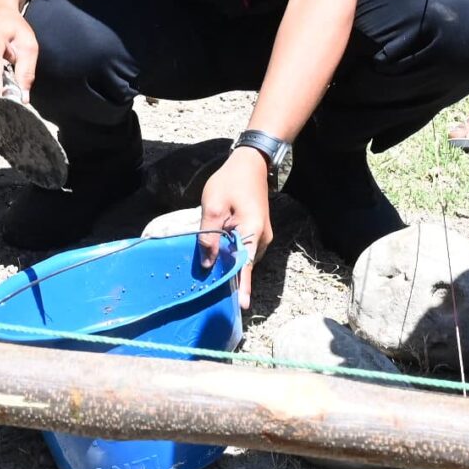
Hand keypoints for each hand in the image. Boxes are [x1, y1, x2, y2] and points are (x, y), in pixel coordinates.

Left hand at [195, 147, 272, 302]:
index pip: (245, 265)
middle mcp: (261, 238)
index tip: (241, 306)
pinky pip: (245, 249)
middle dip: (230, 276)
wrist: (251, 162)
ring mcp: (262, 235)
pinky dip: (233, 255)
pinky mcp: (257, 231)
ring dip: (230, 264)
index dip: (242, 286)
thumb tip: (207, 264)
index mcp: (252, 231)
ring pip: (244, 257)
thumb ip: (208, 235)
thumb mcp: (213, 205)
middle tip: (209, 287)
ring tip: (211, 272)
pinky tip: (219, 255)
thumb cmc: (230, 181)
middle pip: (244, 264)